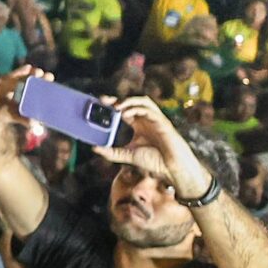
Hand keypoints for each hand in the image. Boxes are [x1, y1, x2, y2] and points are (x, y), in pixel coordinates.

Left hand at [94, 99, 212, 199]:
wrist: (173, 168)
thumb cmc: (155, 161)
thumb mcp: (129, 155)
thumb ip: (113, 152)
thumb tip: (95, 148)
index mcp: (138, 125)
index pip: (124, 109)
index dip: (113, 104)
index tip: (100, 103)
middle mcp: (146, 119)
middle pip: (132, 102)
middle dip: (118, 99)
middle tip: (104, 101)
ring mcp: (155, 119)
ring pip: (142, 101)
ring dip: (128, 101)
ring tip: (117, 108)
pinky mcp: (162, 121)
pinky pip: (149, 110)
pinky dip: (137, 109)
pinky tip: (126, 115)